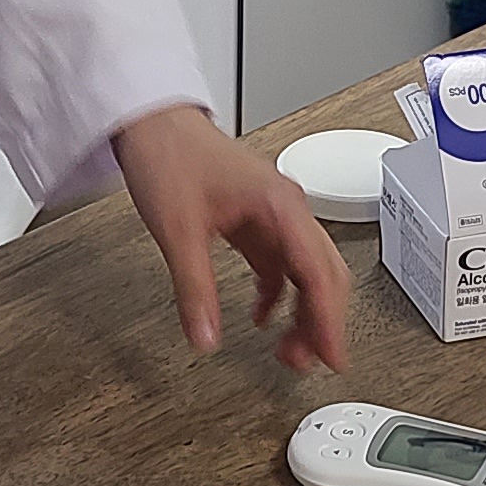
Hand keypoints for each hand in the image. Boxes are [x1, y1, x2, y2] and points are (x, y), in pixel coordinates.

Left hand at [111, 101, 349, 372]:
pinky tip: (262, 315)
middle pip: (324, 274)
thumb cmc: (170, 155)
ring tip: (287, 350)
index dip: (329, 321)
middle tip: (308, 363)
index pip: (319, 274)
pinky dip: (278, 295)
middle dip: (320, 322)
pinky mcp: (257, 220)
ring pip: (307, 272)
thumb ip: (195, 290)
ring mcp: (274, 214)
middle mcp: (286, 210)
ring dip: (303, 312)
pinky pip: (282, 265)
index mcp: (280, 207)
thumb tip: (205, 337)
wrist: (152, 122)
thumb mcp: (179, 232)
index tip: (332, 357)